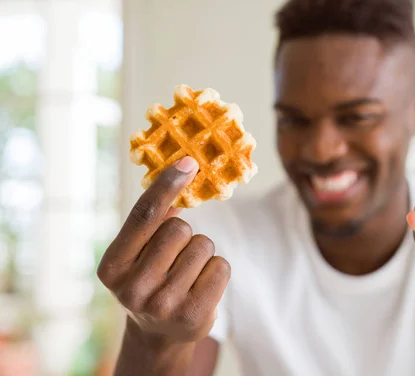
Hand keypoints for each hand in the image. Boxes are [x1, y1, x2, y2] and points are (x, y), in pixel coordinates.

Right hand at [97, 156, 229, 342]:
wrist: (158, 334)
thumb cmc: (150, 280)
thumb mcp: (137, 254)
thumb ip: (152, 221)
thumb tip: (182, 172)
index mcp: (112, 267)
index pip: (144, 216)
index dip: (167, 185)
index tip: (188, 162)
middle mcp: (132, 288)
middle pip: (179, 228)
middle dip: (184, 235)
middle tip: (174, 258)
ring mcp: (163, 305)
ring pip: (203, 245)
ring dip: (201, 254)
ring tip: (185, 275)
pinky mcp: (192, 315)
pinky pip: (221, 266)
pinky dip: (216, 270)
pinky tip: (200, 286)